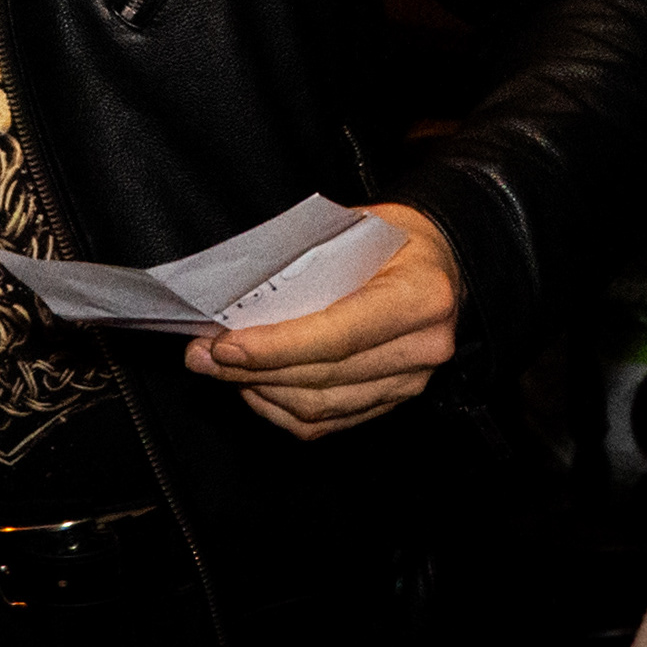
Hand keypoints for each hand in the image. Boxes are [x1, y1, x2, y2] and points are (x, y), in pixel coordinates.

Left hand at [181, 202, 458, 440]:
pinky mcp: (394, 400)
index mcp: (419, 296)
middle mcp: (423, 347)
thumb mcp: (357, 224)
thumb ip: (305, 257)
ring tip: (219, 370)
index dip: (276, 347)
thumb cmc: (397, 236)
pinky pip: (330, 421)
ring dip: (262, 392)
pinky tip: (255, 388)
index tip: (226, 346)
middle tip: (203, 356)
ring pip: (322, 406)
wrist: (443, 260)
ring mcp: (411, 381)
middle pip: (324, 376)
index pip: (337, 335)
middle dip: (253, 370)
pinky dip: (283, 411)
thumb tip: (237, 292)